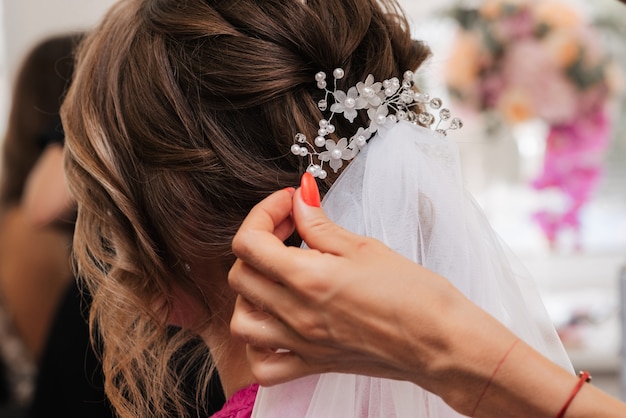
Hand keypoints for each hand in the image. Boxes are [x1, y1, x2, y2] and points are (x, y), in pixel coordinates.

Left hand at [228, 180, 501, 410]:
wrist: (442, 343)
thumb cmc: (416, 295)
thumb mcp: (365, 248)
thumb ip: (321, 225)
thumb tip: (299, 199)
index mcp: (308, 279)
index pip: (250, 241)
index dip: (264, 212)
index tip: (289, 203)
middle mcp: (296, 314)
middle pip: (240, 275)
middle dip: (257, 242)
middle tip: (289, 230)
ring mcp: (301, 343)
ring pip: (241, 321)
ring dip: (251, 293)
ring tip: (279, 276)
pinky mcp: (313, 364)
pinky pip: (264, 364)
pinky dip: (259, 343)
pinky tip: (279, 322)